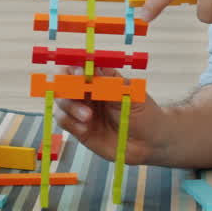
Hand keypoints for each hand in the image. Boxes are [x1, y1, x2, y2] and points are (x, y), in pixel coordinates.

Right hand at [52, 66, 166, 165]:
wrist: (150, 144)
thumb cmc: (145, 114)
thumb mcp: (131, 95)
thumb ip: (110, 83)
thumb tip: (92, 67)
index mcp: (102, 79)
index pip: (80, 66)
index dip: (74, 68)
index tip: (79, 74)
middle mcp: (88, 93)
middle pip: (63, 82)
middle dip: (67, 87)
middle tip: (79, 95)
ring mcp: (82, 111)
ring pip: (61, 101)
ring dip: (70, 107)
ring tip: (88, 118)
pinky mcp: (79, 129)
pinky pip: (64, 121)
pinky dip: (70, 122)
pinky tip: (85, 128)